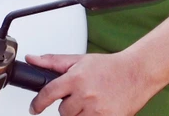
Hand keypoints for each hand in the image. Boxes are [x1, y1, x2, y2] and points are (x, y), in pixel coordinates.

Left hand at [27, 52, 160, 115]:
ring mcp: (97, 110)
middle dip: (68, 106)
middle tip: (79, 97)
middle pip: (62, 111)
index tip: (34, 108)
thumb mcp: (79, 60)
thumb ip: (52, 61)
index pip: (48, 93)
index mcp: (76, 78)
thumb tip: (32, 59)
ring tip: (90, 102)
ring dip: (78, 114)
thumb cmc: (109, 67)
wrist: (136, 74)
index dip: (37, 103)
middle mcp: (85, 95)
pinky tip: (97, 109)